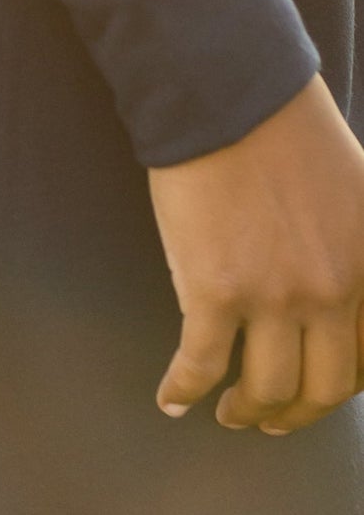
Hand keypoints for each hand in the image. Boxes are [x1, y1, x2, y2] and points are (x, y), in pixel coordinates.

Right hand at [151, 74, 363, 434]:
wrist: (227, 93)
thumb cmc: (286, 125)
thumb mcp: (357, 191)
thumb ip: (356, 245)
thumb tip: (339, 284)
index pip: (363, 362)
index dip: (335, 388)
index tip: (313, 393)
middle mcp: (330, 294)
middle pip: (319, 389)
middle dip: (294, 415)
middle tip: (271, 420)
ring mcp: (272, 298)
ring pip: (265, 388)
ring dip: (245, 411)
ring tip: (229, 414)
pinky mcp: (215, 291)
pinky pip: (200, 363)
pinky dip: (183, 390)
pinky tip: (171, 400)